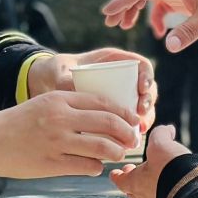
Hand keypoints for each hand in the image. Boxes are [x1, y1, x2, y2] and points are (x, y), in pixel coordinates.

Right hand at [0, 89, 142, 179]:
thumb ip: (70, 107)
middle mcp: (61, 118)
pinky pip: (87, 166)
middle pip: (108, 124)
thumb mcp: (43, 104)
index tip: (134, 121)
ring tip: (118, 155)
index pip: (103, 102)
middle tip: (133, 141)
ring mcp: (57, 142)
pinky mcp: (52, 164)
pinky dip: (97, 167)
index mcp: (59, 100)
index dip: (124, 113)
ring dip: (116, 152)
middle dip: (127, 134)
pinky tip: (95, 167)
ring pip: (102, 147)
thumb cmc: (17, 123)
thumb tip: (102, 117)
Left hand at [25, 48, 158, 133]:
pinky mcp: (116, 111)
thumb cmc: (56, 72)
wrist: (48, 85)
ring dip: (145, 118)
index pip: (141, 66)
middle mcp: (123, 77)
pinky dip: (135, 127)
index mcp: (114, 61)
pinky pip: (131, 118)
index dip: (147, 77)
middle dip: (148, 102)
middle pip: (147, 89)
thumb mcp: (60, 73)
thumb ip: (64, 79)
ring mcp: (121, 94)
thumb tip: (72, 88)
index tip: (142, 89)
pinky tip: (133, 137)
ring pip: (142, 105)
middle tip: (140, 114)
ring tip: (139, 129)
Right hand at [102, 0, 197, 52]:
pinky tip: (160, 33)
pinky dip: (156, 17)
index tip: (107, 12)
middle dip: (123, 6)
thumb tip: (167, 46)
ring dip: (135, 10)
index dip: (122, 1)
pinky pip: (162, 4)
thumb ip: (188, 32)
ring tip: (124, 26)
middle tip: (109, 22)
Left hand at [110, 125, 191, 197]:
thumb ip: (160, 134)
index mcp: (134, 182)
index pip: (119, 180)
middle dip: (133, 180)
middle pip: (133, 190)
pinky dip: (167, 187)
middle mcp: (145, 195)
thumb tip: (167, 130)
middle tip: (135, 171)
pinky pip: (166, 195)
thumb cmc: (169, 170)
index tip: (115, 172)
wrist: (192, 189)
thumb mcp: (160, 143)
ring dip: (151, 183)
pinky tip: (174, 179)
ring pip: (150, 194)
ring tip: (158, 173)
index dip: (117, 175)